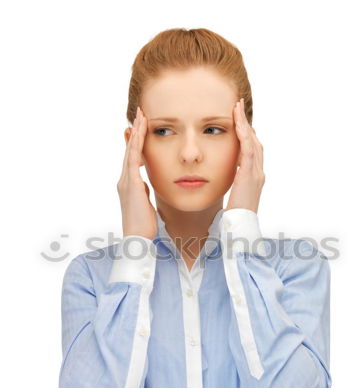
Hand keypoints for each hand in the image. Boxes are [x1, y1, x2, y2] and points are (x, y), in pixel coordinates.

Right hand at [117, 106, 157, 239]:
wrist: (136, 237)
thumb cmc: (143, 224)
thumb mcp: (144, 203)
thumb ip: (142, 191)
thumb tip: (144, 183)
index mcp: (128, 184)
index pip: (132, 157)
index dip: (135, 141)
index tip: (140, 127)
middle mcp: (124, 180)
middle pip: (129, 150)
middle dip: (135, 131)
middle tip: (140, 113)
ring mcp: (126, 182)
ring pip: (130, 151)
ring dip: (136, 133)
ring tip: (141, 117)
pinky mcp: (132, 185)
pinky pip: (133, 160)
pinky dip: (136, 145)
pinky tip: (140, 133)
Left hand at [225, 98, 264, 213]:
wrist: (242, 228)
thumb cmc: (235, 217)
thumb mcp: (234, 197)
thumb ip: (232, 186)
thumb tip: (224, 178)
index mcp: (254, 178)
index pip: (252, 150)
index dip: (246, 133)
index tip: (238, 121)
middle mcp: (258, 173)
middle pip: (255, 141)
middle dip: (247, 124)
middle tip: (238, 107)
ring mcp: (256, 174)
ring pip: (252, 142)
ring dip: (245, 124)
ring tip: (237, 108)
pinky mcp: (249, 176)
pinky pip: (248, 150)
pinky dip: (244, 135)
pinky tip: (238, 124)